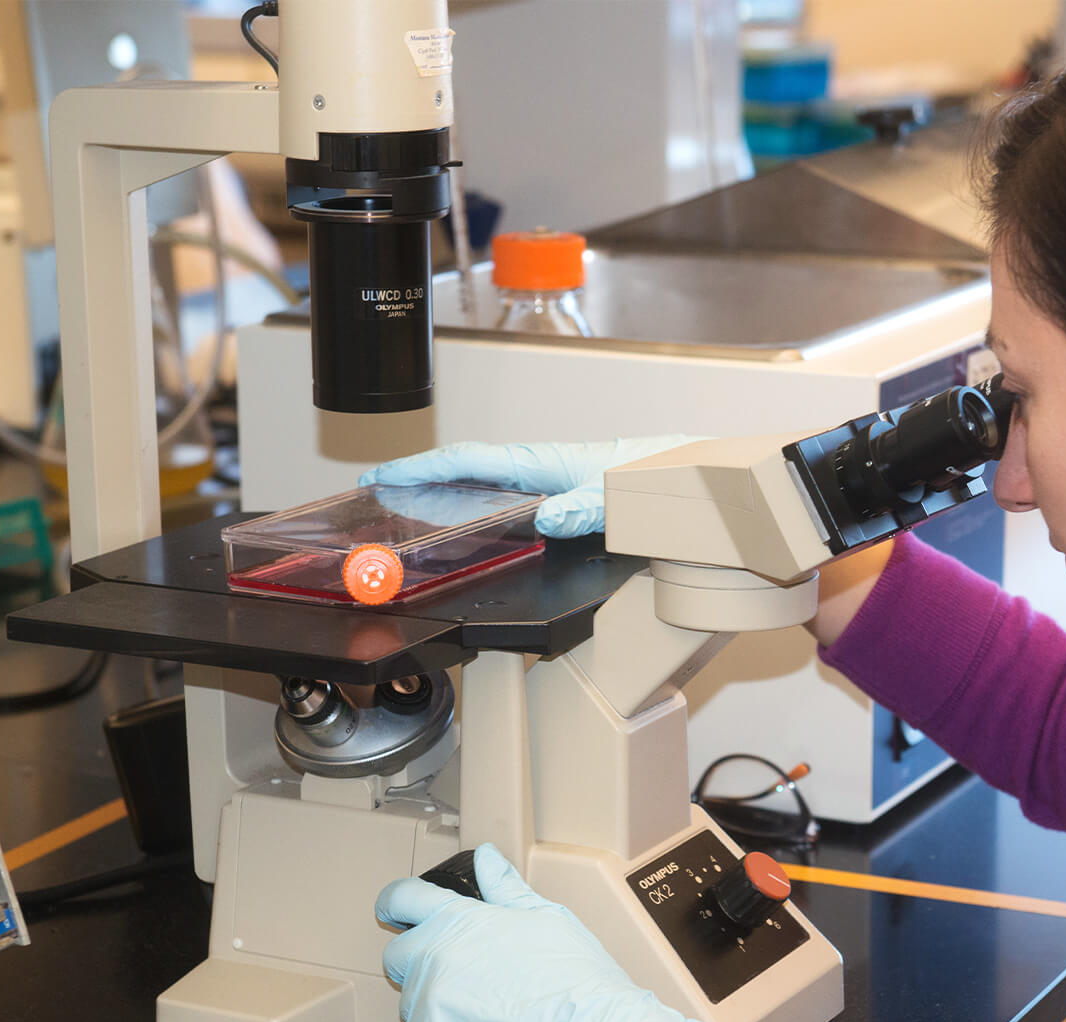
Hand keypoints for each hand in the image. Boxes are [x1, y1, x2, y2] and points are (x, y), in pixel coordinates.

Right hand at [360, 437, 698, 538]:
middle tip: (377, 489)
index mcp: (541, 462)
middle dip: (418, 475)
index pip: (468, 460)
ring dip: (441, 487)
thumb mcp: (617, 499)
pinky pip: (501, 492)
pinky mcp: (558, 492)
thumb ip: (583, 508)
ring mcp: (545, 479)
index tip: (384, 475)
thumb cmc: (655, 477)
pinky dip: (471, 498)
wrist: (688, 474)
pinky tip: (465, 514)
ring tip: (405, 501)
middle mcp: (538, 467)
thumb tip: (546, 518)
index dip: (422, 468)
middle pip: (464, 467)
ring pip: (480, 479)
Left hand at [376, 843, 705, 1021]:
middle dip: (418, 955)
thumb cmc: (572, 976)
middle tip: (457, 966)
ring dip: (434, 998)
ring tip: (481, 1004)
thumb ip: (505, 887)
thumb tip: (486, 858)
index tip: (394, 906)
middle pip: (398, 952)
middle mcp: (434, 957)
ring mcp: (428, 1002)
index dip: (397, 900)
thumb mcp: (544, 916)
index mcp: (457, 919)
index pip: (403, 897)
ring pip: (413, 998)